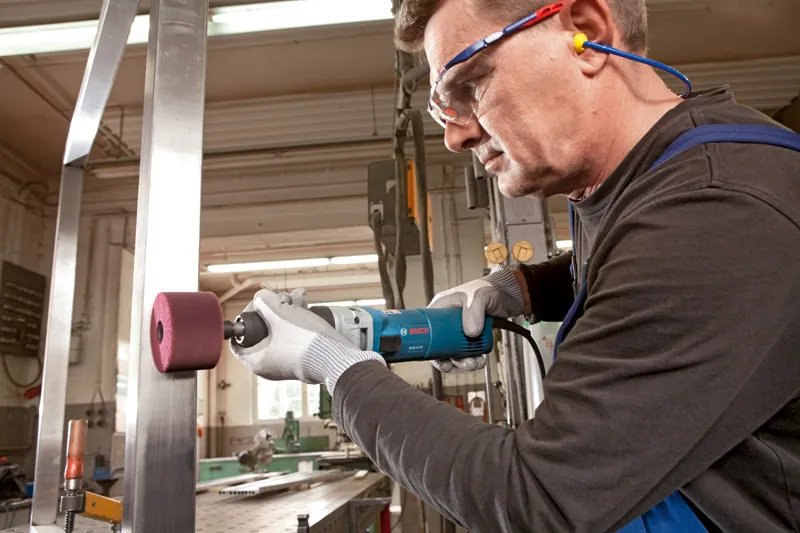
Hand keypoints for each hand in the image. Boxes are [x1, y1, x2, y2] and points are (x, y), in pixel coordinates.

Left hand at [229, 288, 384, 392]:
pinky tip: (305, 303)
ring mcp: (286, 361)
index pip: (239, 338)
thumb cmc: (304, 341)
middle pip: (262, 330)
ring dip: (288, 309)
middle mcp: (269, 364)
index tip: (258, 305)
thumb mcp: (279, 314)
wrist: (336, 356)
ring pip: (281, 330)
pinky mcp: (302, 357)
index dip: (247, 316)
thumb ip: (264, 303)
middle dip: (273, 308)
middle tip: (283, 297)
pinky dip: (297, 320)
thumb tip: (260, 298)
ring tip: (299, 295)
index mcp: (256, 360)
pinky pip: (293, 336)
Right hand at [427, 267, 524, 372]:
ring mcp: (459, 329)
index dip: (428, 345)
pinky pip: (467, 352)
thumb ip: (474, 311)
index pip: (427, 329)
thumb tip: (471, 333)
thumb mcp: (478, 296)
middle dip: (447, 358)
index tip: (436, 357)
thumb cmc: (488, 289)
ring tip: (474, 363)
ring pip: (454, 352)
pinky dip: (473, 359)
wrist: (507, 295)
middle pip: (439, 345)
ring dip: (463, 362)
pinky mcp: (471, 336)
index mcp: (441, 308)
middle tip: (454, 365)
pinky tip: (480, 360)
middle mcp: (447, 320)